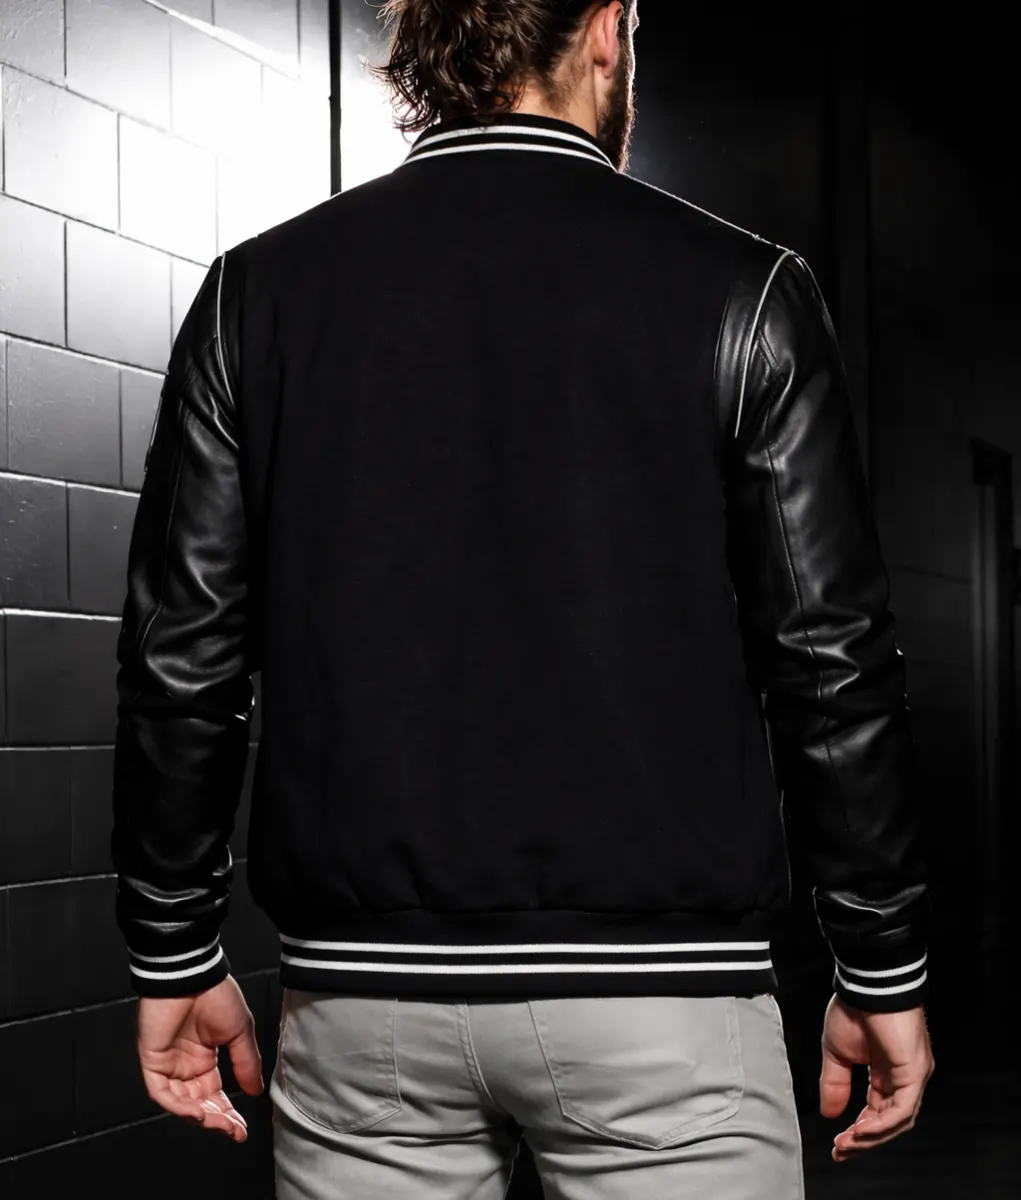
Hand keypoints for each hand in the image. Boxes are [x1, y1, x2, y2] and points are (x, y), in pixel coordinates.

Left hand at [137, 975, 263, 1140]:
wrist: (193, 975)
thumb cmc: (216, 995)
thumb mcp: (240, 1031)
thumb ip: (246, 1062)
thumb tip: (255, 1091)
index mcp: (204, 1058)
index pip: (214, 1094)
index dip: (228, 1113)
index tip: (241, 1129)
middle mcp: (185, 1065)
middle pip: (198, 1103)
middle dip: (217, 1120)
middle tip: (233, 1130)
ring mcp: (167, 1064)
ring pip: (180, 1103)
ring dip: (200, 1116)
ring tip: (220, 1123)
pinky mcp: (152, 1060)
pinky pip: (162, 1092)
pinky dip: (179, 1105)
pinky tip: (199, 1112)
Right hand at [820, 994, 933, 1161]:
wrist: (867, 986)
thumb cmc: (853, 1009)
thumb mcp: (836, 1053)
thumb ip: (835, 1084)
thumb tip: (829, 1114)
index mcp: (886, 1071)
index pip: (877, 1111)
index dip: (858, 1130)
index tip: (838, 1144)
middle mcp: (903, 1077)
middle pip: (889, 1121)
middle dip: (864, 1140)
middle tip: (841, 1150)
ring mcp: (913, 1076)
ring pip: (898, 1120)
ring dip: (872, 1137)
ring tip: (848, 1143)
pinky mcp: (915, 1073)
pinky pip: (903, 1109)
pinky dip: (882, 1124)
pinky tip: (862, 1130)